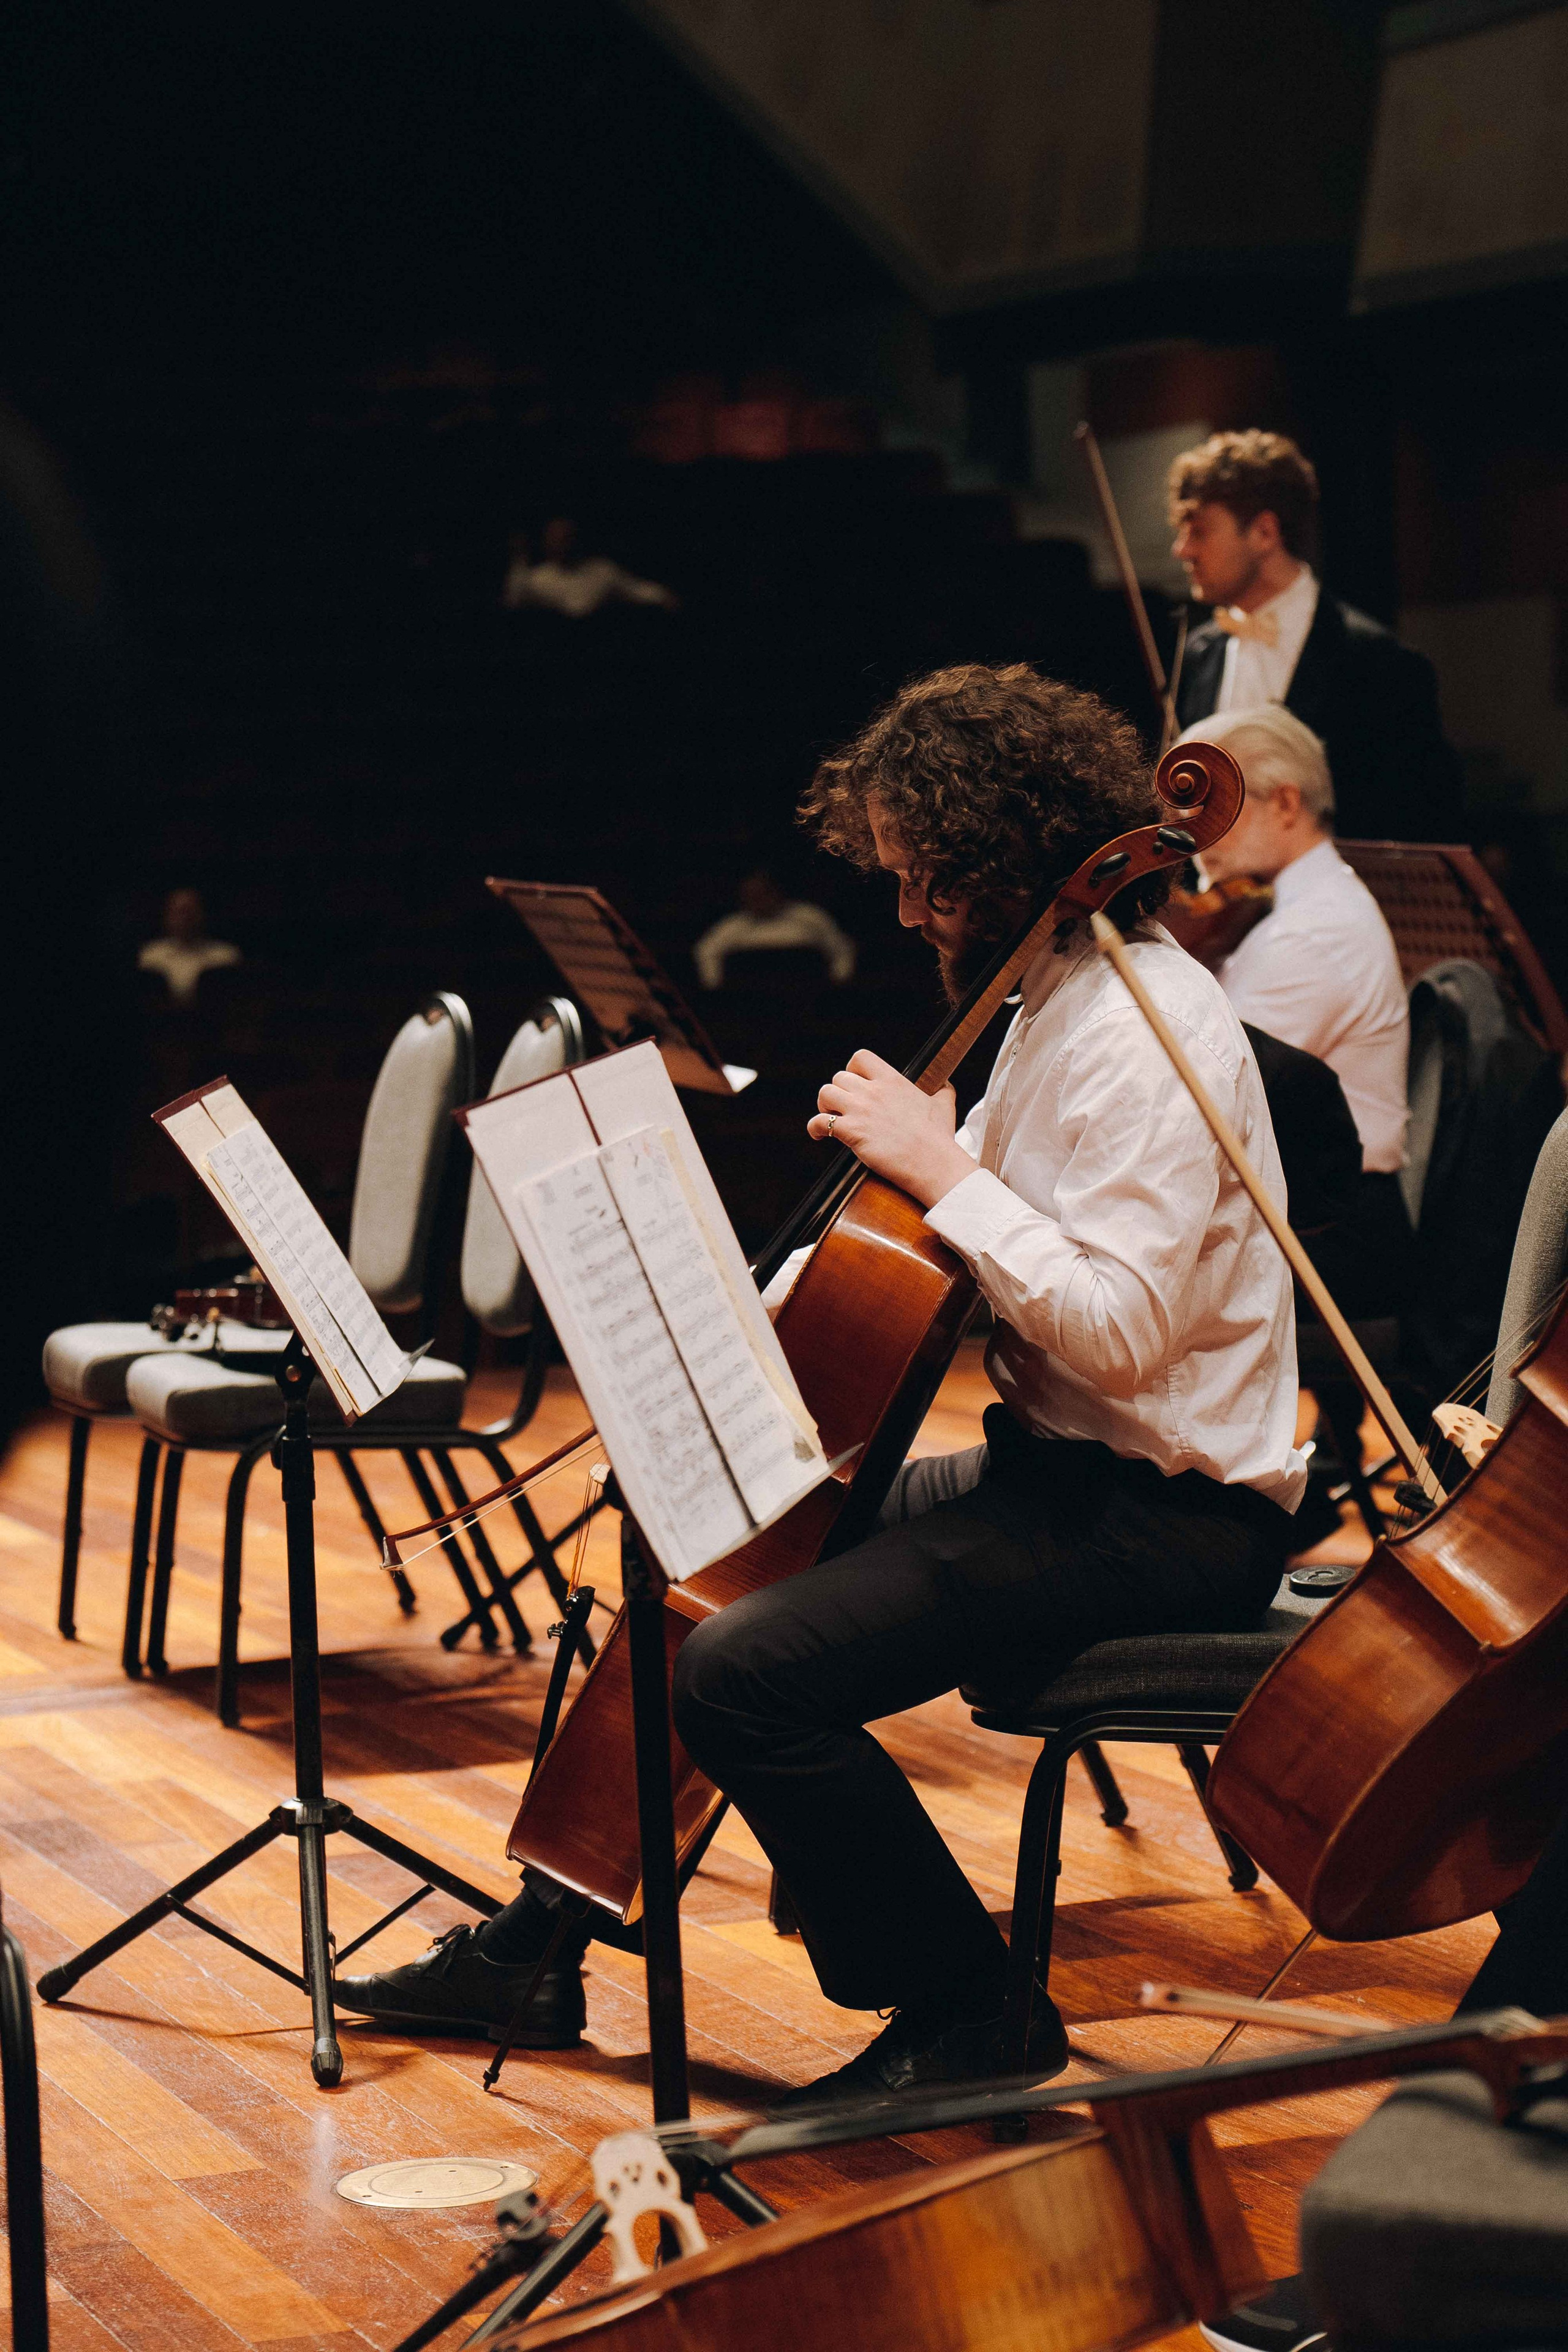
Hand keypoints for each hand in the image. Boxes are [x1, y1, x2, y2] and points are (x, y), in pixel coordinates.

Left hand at [807, 1050, 975, 1208]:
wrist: (933, 1163)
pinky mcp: (852, 1132)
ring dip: (824, 1106)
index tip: (856, 1083)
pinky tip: (819, 1136)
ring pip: (825, 1093)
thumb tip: (946, 1085)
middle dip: (838, 1091)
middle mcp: (873, 1091)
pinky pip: (820, 1122)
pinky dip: (815, 1128)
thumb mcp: (944, 1106)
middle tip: (843, 1107)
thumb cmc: (938, 1138)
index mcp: (892, 1080)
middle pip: (839, 1077)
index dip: (852, 1069)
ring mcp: (861, 1110)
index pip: (860, 1057)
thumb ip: (943, 1091)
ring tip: (831, 1118)